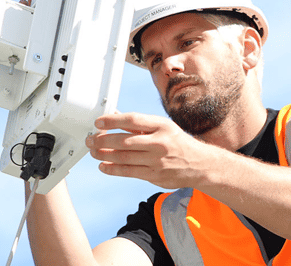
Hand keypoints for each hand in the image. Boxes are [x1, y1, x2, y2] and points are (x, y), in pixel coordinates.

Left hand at [86, 112, 210, 188]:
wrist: (200, 165)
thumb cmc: (177, 142)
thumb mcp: (163, 127)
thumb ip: (139, 124)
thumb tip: (116, 115)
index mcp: (162, 125)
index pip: (133, 120)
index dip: (113, 120)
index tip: (98, 122)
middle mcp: (160, 142)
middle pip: (124, 141)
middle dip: (103, 140)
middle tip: (90, 140)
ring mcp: (157, 161)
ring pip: (124, 158)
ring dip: (105, 155)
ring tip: (93, 152)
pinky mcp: (155, 176)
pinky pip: (129, 172)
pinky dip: (114, 169)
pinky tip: (103, 165)